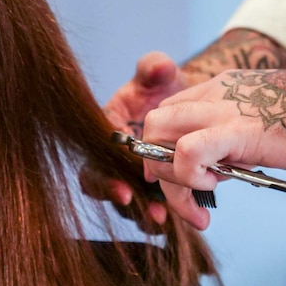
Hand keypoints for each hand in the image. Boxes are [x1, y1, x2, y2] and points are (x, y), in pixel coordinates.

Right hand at [82, 51, 191, 224]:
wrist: (186, 104)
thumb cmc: (163, 89)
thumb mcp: (158, 75)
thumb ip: (154, 68)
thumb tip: (160, 65)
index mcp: (107, 130)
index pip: (97, 158)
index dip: (106, 176)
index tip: (126, 187)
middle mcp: (114, 157)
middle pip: (107, 187)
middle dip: (125, 202)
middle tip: (147, 209)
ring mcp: (133, 175)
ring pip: (130, 204)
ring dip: (146, 215)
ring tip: (164, 220)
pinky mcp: (153, 188)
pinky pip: (153, 208)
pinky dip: (168, 217)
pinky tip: (188, 221)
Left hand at [143, 68, 285, 228]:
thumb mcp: (264, 125)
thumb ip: (236, 140)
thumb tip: (220, 167)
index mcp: (221, 88)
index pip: (169, 115)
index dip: (167, 150)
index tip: (189, 178)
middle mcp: (215, 93)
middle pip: (153, 126)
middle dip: (158, 166)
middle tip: (187, 193)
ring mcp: (224, 110)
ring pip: (158, 137)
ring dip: (170, 175)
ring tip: (205, 193)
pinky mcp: (238, 131)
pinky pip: (187, 152)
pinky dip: (188, 176)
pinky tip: (214, 185)